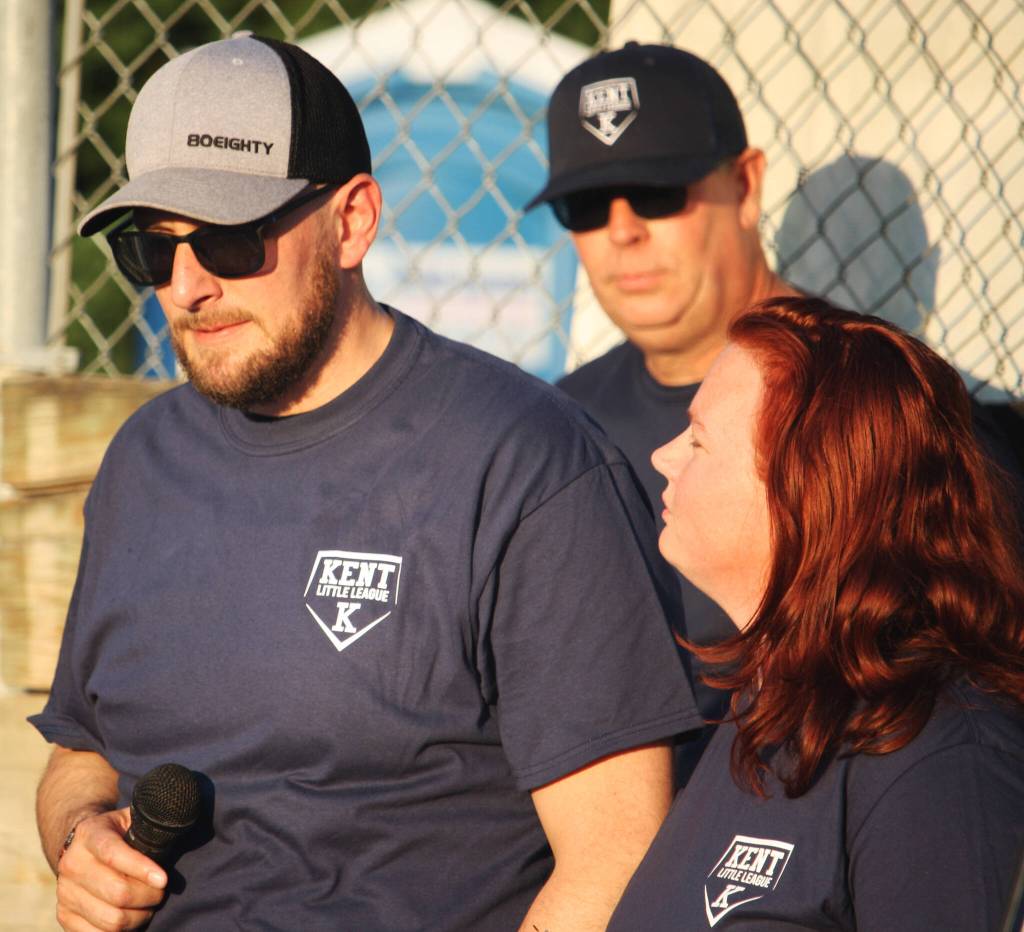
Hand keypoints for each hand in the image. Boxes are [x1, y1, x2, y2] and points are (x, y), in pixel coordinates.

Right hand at [54, 807, 166, 930]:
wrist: (80, 846)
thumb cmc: (118, 832)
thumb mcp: (130, 819)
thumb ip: (147, 827)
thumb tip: (171, 839)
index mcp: (89, 834)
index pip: (115, 854)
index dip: (142, 869)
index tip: (164, 879)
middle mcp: (72, 863)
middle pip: (118, 893)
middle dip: (149, 897)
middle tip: (161, 892)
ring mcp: (65, 892)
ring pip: (111, 919)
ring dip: (139, 917)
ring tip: (149, 906)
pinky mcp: (64, 915)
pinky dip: (122, 931)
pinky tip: (132, 917)